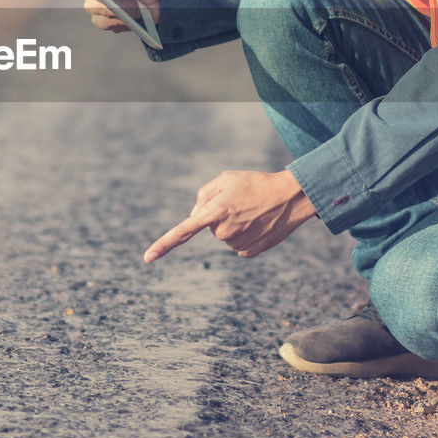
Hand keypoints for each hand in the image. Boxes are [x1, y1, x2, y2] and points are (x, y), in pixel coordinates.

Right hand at [76, 0, 159, 32]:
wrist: (155, 0)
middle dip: (108, 1)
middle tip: (127, 0)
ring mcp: (95, 8)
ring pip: (97, 13)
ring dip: (116, 11)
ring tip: (133, 8)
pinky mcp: (103, 21)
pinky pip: (105, 23)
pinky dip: (118, 21)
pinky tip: (129, 18)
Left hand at [143, 170, 315, 262]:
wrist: (291, 197)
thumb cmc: (256, 183)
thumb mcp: (226, 178)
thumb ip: (204, 194)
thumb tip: (194, 216)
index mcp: (215, 211)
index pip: (183, 231)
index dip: (163, 245)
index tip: (147, 259)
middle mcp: (223, 232)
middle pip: (208, 226)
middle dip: (218, 215)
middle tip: (239, 202)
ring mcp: (236, 245)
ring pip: (223, 236)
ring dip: (232, 224)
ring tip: (251, 211)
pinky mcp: (248, 253)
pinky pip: (235, 245)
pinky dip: (243, 234)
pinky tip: (257, 224)